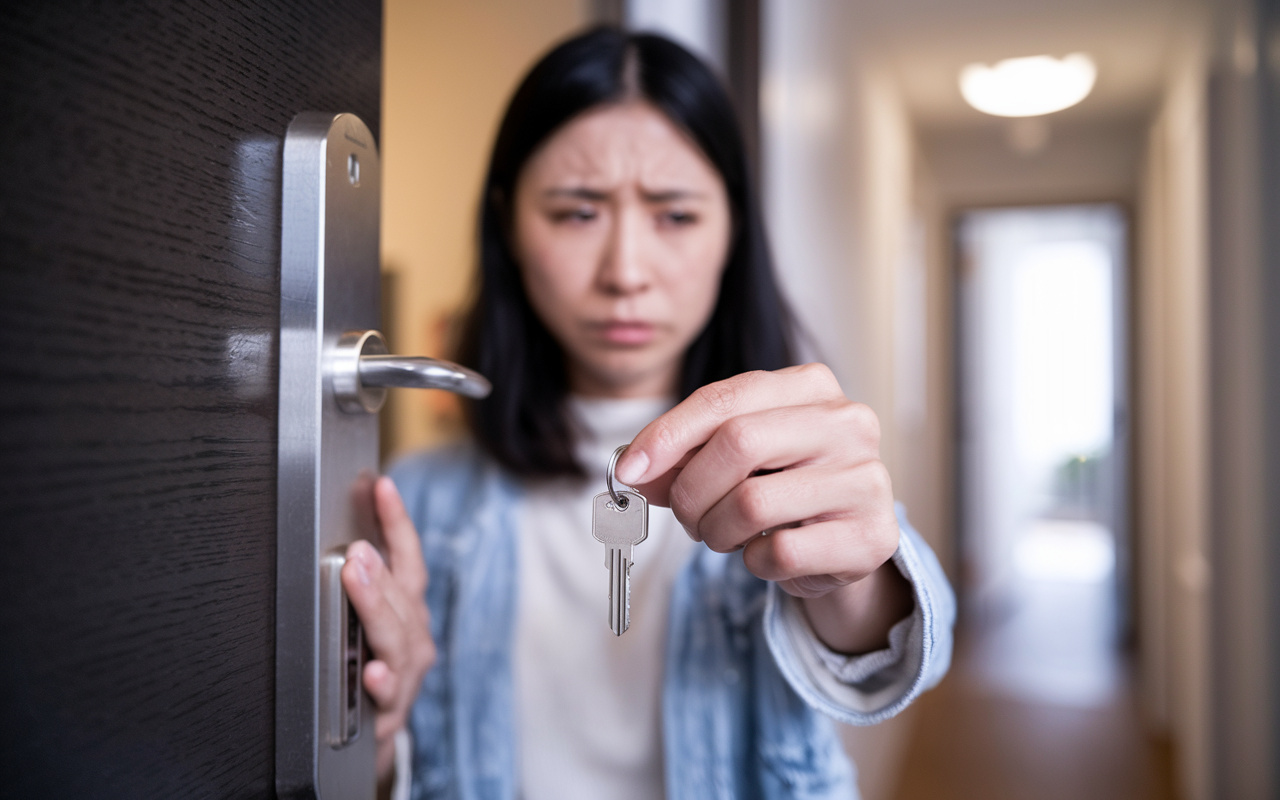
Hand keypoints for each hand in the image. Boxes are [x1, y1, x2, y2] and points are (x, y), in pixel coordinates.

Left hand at [342, 476, 435, 784]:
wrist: (370, 733)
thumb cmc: (368, 669)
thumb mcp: (372, 622)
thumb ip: (365, 582)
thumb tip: (343, 533)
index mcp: (408, 607)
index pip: (407, 557)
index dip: (396, 520)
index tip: (381, 486)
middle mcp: (414, 635)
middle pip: (403, 597)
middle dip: (380, 570)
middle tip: (357, 547)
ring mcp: (406, 671)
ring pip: (397, 637)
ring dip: (376, 607)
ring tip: (356, 579)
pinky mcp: (391, 709)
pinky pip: (388, 693)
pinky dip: (381, 680)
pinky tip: (370, 669)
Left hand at [615, 364, 913, 653]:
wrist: (842, 543)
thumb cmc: (781, 486)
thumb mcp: (731, 457)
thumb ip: (681, 456)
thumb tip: (632, 470)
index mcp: (811, 386)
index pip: (724, 399)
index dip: (667, 435)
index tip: (628, 470)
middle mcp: (847, 422)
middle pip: (737, 443)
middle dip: (692, 489)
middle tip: (686, 516)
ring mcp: (866, 478)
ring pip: (752, 502)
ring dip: (717, 531)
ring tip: (726, 535)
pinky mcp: (870, 536)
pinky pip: (779, 551)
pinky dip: (754, 561)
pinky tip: (766, 554)